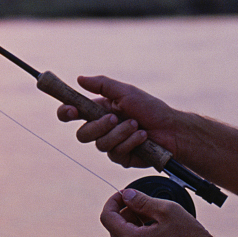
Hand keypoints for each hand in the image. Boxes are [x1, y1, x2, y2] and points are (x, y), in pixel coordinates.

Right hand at [56, 75, 183, 167]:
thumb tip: (79, 79)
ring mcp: (111, 144)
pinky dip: (130, 142)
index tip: (71, 110)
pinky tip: (142, 137)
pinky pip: (116, 153)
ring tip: (136, 125)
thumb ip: (102, 85)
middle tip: (114, 118)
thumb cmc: (150, 108)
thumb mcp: (126, 92)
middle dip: (98, 126)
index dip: (67, 112)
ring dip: (120, 133)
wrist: (171, 129)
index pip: (73, 113)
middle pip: (82, 134)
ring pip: (100, 144)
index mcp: (99, 110)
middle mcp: (102, 129)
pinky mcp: (121, 157)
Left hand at [100, 188, 216, 236]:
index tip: (123, 194)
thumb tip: (127, 195)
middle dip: (124, 212)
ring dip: (133, 224)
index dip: (112, 201)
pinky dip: (140, 236)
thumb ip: (142, 201)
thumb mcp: (167, 210)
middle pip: (114, 229)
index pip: (107, 218)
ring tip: (153, 215)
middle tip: (142, 202)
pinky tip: (158, 229)